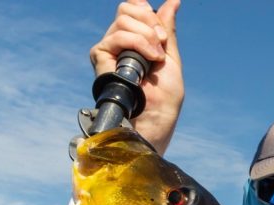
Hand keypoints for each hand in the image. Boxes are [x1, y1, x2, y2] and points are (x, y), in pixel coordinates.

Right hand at [90, 0, 183, 153]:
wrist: (154, 122)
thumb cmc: (163, 101)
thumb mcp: (170, 59)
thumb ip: (167, 30)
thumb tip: (173, 1)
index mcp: (136, 41)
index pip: (133, 7)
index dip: (146, 11)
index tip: (161, 34)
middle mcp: (119, 43)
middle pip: (127, 8)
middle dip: (150, 22)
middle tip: (161, 45)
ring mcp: (109, 49)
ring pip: (124, 19)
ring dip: (147, 36)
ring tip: (155, 59)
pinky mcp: (100, 57)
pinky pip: (118, 36)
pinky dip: (138, 44)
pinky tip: (148, 61)